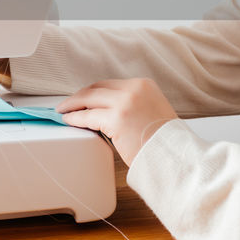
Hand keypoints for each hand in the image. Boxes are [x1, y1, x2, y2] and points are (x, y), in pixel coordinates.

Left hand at [56, 78, 176, 165]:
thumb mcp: (152, 110)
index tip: (82, 98)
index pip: (110, 84)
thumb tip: (105, 110)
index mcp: (144, 84)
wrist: (176, 155)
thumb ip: (133, 104)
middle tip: (66, 104)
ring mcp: (125, 103)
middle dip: (79, 96)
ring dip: (72, 105)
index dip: (92, 91)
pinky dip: (75, 118)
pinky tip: (69, 121)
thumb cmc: (165, 140)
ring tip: (63, 112)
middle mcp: (134, 89)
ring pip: (89, 99)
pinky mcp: (116, 119)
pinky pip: (88, 116)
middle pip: (96, 88)